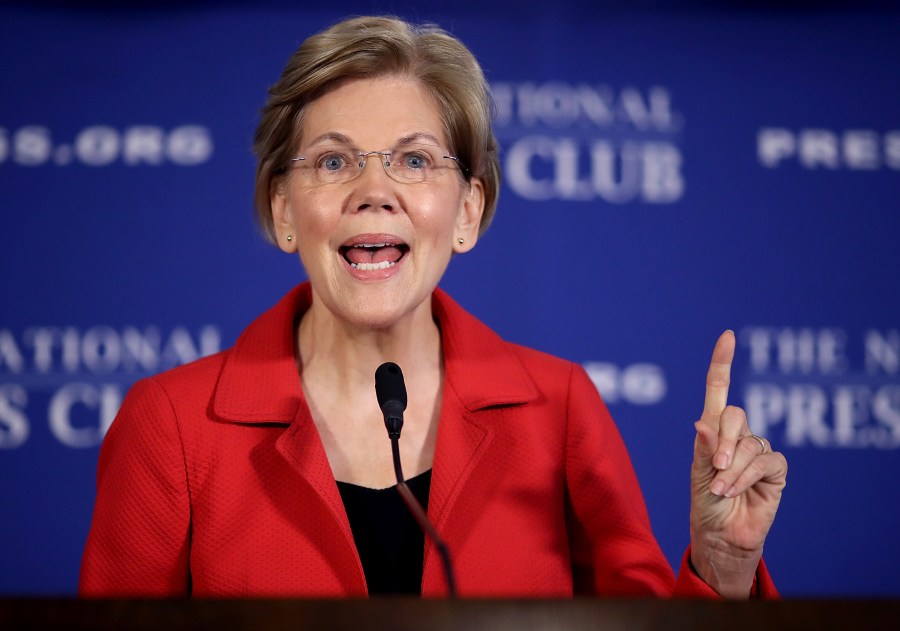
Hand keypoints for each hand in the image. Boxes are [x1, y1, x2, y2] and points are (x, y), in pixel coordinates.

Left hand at [689, 330, 787, 597]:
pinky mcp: (775, 471)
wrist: (720, 536)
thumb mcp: (698, 476)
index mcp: (712, 430)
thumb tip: (702, 423)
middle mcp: (736, 435)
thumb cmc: (705, 505)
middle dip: (724, 441)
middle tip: (716, 468)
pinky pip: (767, 460)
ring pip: (750, 443)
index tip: (728, 336)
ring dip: (733, 468)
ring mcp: (757, 451)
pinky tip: (736, 491)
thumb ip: (703, 450)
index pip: (719, 389)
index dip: (722, 363)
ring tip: (722, 490)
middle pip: (736, 414)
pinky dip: (748, 475)